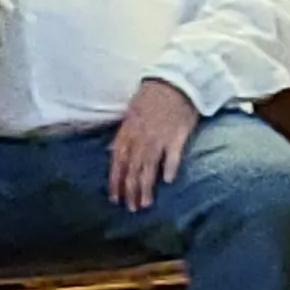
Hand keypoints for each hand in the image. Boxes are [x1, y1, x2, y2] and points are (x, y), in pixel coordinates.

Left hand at [106, 78, 200, 211]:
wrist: (175, 81)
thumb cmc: (152, 97)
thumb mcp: (130, 115)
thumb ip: (122, 136)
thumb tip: (111, 152)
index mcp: (127, 132)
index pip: (118, 162)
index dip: (115, 181)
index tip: (114, 198)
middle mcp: (140, 137)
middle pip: (133, 168)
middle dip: (130, 190)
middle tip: (131, 208)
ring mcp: (159, 137)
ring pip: (148, 166)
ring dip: (145, 186)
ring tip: (144, 203)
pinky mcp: (177, 135)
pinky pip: (172, 154)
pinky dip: (169, 166)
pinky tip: (167, 180)